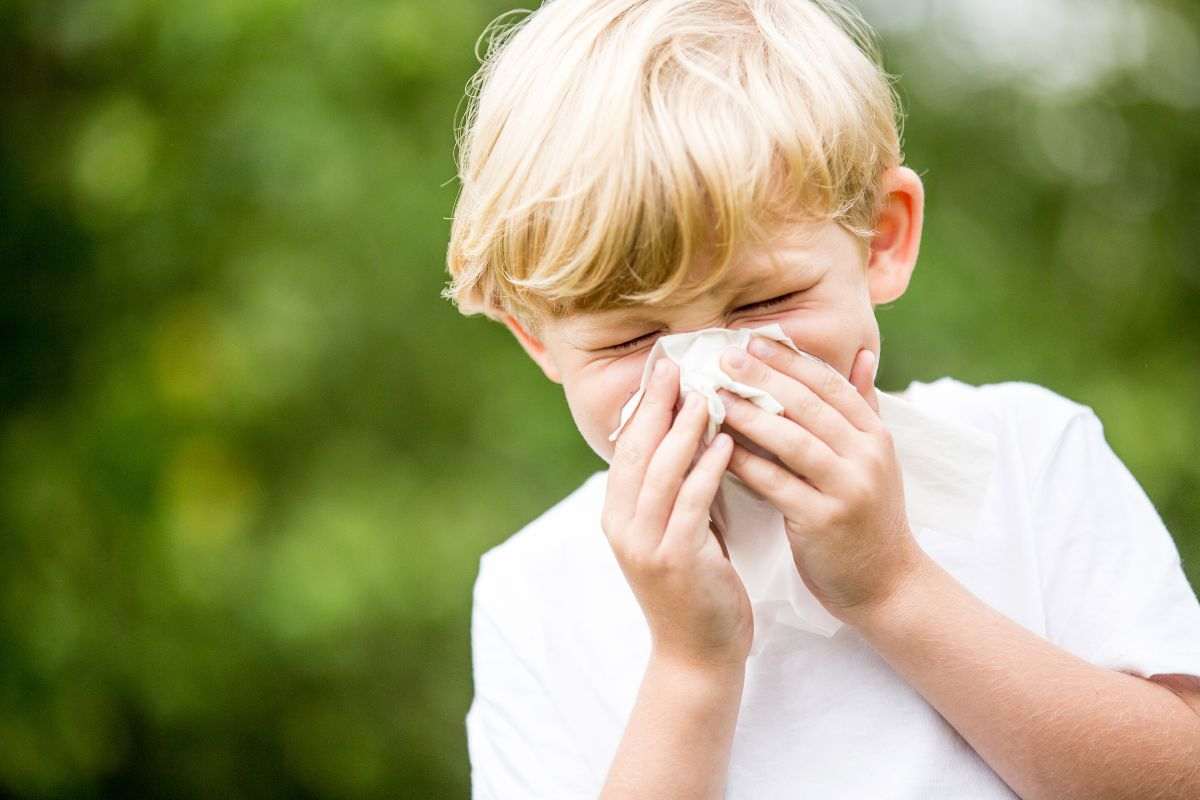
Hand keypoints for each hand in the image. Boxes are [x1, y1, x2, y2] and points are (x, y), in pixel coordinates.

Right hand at [603, 359, 752, 669]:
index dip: (644, 404)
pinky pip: (690, 503)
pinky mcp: (674, 561)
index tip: (664, 365)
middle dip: (657, 403)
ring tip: (708, 393)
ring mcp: (644, 544)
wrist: (698, 655)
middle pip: (636, 449)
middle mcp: (622, 525)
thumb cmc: (697, 587)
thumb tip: (694, 434)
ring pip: (660, 471)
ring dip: (684, 428)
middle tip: (678, 363)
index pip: (626, 445)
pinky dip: (706, 469)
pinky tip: (726, 443)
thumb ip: (678, 488)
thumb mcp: (679, 530)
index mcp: (618, 514)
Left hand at [716, 341, 923, 622]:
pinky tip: (717, 448)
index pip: (830, 384)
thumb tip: (862, 355)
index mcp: (875, 434)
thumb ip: (864, 406)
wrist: (887, 583)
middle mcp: (866, 455)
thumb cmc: (869, 517)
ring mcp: (847, 488)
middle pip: (809, 405)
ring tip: (714, 396)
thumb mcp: (875, 458)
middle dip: (764, 377)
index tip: (753, 339)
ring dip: (750, 415)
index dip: (790, 359)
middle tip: (724, 357)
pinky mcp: (823, 521)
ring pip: (792, 440)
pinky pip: (777, 484)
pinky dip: (746, 464)